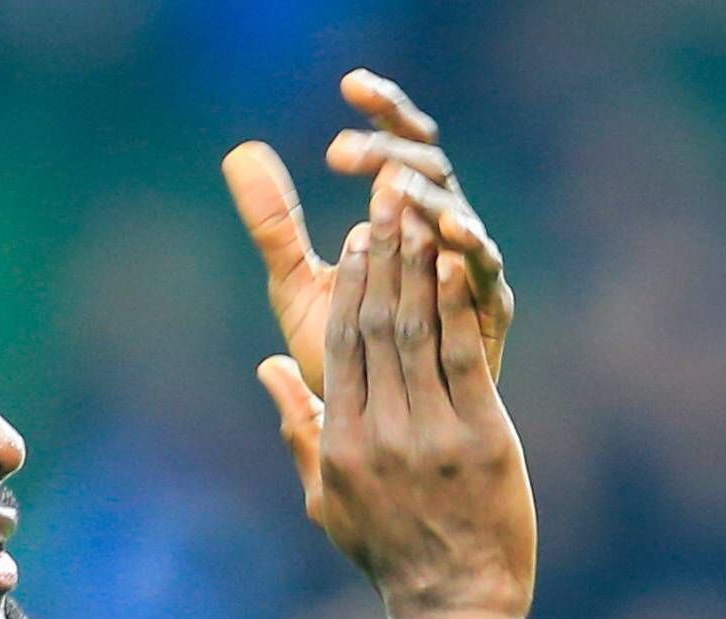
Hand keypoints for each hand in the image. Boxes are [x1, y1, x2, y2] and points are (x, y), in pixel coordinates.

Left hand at [222, 69, 513, 395]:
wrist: (374, 428)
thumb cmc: (345, 353)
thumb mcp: (296, 282)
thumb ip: (275, 224)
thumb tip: (238, 151)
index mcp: (400, 214)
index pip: (397, 143)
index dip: (383, 108)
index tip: (350, 83)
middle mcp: (439, 230)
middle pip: (432, 166)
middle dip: (393, 151)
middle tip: (346, 152)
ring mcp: (467, 268)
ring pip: (458, 214)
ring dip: (427, 198)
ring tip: (393, 188)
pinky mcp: (487, 311)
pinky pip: (483, 273)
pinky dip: (467, 252)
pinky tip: (447, 237)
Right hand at [267, 189, 534, 618]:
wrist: (453, 605)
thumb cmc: (390, 554)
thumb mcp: (329, 498)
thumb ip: (300, 429)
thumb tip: (267, 370)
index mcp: (341, 444)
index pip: (337, 348)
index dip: (348, 287)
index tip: (355, 239)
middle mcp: (379, 432)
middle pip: (374, 327)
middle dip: (381, 258)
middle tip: (386, 200)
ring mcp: (430, 435)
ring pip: (415, 333)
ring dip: (417, 266)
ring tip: (420, 212)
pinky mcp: (481, 439)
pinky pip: (464, 360)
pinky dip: (459, 308)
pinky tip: (458, 263)